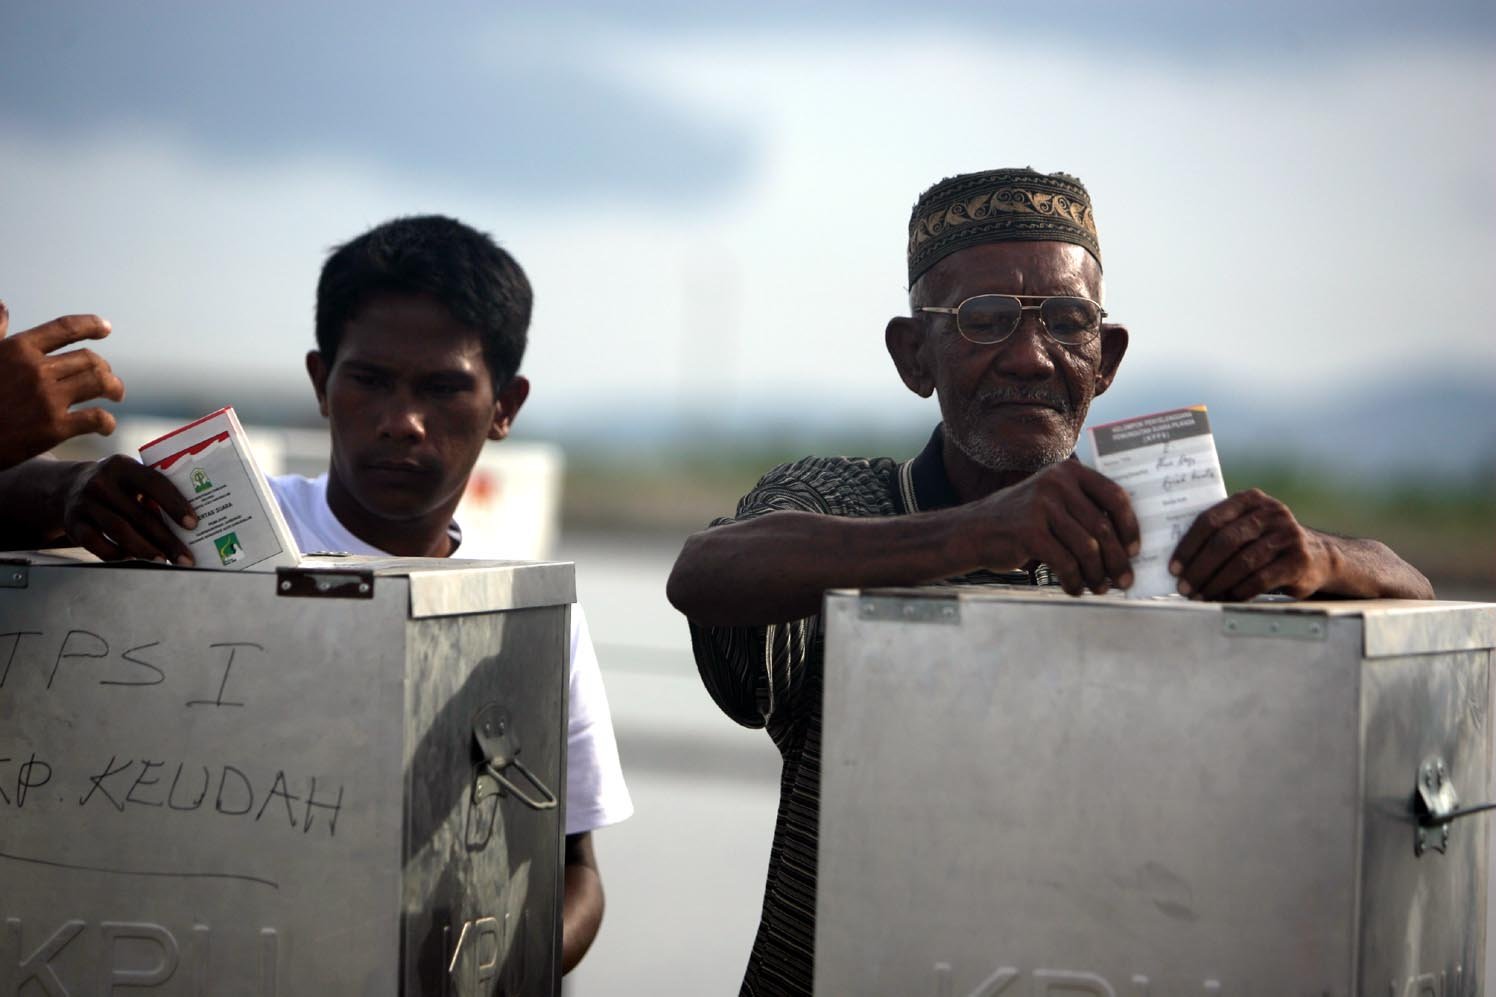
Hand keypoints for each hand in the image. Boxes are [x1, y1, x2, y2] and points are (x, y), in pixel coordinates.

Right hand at [0, 305, 126, 468]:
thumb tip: (3, 307)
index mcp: (18, 349)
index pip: (65, 328)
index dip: (90, 325)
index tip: (105, 328)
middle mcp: (36, 369)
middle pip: (89, 359)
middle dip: (104, 368)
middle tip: (108, 379)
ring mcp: (47, 398)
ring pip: (100, 383)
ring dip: (114, 388)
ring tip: (114, 395)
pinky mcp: (54, 428)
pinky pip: (96, 418)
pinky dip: (107, 422)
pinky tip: (105, 426)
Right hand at [61, 456, 197, 563]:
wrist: (67, 486)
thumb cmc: (116, 486)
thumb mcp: (131, 477)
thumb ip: (154, 492)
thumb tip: (190, 524)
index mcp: (122, 466)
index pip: (154, 483)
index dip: (175, 504)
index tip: (193, 524)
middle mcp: (101, 482)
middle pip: (140, 514)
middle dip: (167, 539)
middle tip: (186, 557)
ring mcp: (84, 503)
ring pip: (120, 531)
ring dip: (145, 549)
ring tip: (164, 560)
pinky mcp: (73, 523)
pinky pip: (98, 544)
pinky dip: (117, 554)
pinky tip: (134, 559)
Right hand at [978, 460, 1140, 595]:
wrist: (974, 530)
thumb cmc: (1022, 521)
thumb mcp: (1053, 501)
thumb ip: (1084, 510)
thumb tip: (1126, 545)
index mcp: (1069, 472)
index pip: (1115, 496)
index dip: (1131, 526)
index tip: (1135, 551)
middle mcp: (1057, 484)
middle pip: (1103, 527)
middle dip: (1117, 560)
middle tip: (1124, 581)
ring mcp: (1041, 506)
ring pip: (1087, 548)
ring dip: (1097, 575)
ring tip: (1098, 588)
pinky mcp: (1029, 532)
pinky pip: (1065, 563)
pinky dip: (1074, 581)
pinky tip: (1074, 589)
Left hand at [1169, 488, 1329, 600]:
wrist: (1317, 555)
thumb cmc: (1265, 542)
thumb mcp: (1246, 526)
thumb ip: (1219, 531)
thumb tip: (1175, 558)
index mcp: (1251, 500)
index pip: (1211, 519)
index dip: (1189, 545)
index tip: (1174, 568)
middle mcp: (1272, 513)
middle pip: (1225, 541)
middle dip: (1200, 568)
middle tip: (1184, 587)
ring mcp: (1288, 536)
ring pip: (1242, 563)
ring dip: (1216, 583)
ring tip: (1200, 596)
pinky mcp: (1298, 560)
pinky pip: (1260, 579)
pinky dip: (1238, 591)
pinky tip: (1225, 599)